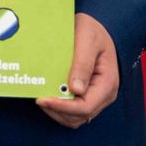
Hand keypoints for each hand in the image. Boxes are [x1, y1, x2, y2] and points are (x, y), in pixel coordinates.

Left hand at [37, 13, 119, 128]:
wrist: (95, 28)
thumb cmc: (92, 31)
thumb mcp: (87, 40)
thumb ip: (82, 63)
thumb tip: (75, 89)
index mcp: (107, 83)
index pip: (85, 106)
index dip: (63, 107)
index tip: (42, 99)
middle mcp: (104, 94)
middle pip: (79, 116)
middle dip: (57, 111)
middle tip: (38, 98)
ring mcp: (96, 96)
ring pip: (76, 117)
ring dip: (57, 112)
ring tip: (41, 97)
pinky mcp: (87, 95)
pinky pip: (73, 110)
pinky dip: (59, 108)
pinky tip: (48, 96)